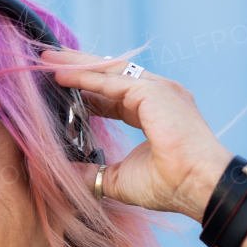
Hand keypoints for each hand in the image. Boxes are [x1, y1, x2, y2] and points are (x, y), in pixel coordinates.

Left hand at [43, 49, 233, 221]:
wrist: (198, 186)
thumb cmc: (170, 186)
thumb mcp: (119, 179)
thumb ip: (92, 173)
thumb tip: (63, 172)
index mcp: (154, 111)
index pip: (114, 94)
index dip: (87, 89)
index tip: (62, 86)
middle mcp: (158, 94)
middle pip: (110, 74)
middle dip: (78, 67)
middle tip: (48, 61)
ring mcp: (158, 89)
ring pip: (108, 71)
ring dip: (76, 65)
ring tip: (48, 60)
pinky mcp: (153, 92)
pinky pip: (110, 81)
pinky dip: (84, 77)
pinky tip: (61, 76)